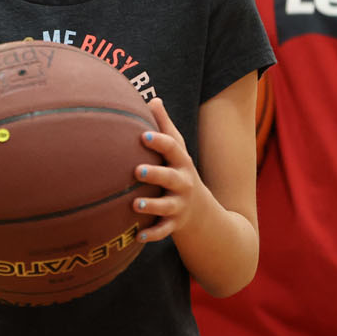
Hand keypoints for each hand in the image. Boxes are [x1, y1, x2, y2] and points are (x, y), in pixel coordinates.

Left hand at [131, 98, 213, 243]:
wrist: (202, 211)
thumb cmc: (179, 171)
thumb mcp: (178, 150)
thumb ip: (164, 126)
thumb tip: (152, 98)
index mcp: (180, 162)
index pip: (172, 149)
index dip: (159, 141)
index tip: (142, 135)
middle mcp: (182, 183)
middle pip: (170, 177)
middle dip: (155, 174)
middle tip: (136, 170)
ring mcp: (179, 205)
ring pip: (166, 206)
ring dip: (151, 206)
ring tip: (135, 205)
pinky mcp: (174, 224)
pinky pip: (163, 231)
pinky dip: (151, 235)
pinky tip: (136, 237)